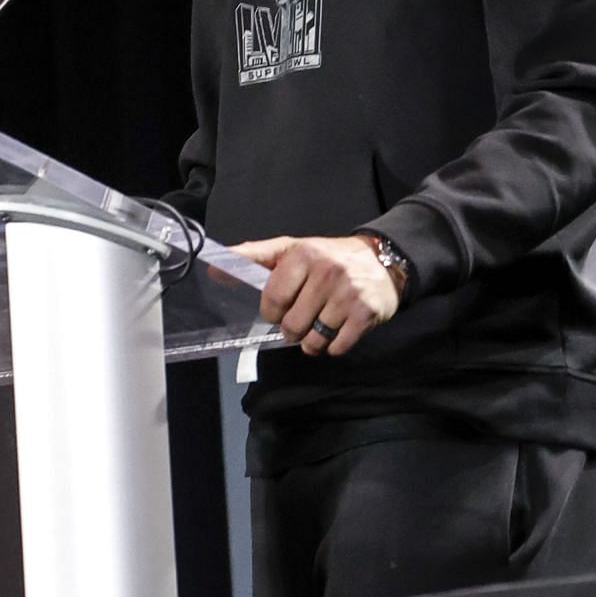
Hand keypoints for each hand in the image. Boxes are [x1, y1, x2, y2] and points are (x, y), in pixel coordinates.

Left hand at [229, 234, 399, 356]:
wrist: (382, 260)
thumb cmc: (328, 257)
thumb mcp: (291, 248)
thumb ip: (253, 257)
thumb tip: (214, 267)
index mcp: (304, 254)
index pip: (273, 299)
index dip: (272, 311)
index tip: (281, 307)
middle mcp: (327, 272)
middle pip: (292, 325)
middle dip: (293, 329)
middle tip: (304, 316)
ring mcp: (348, 294)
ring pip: (313, 341)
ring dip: (313, 340)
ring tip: (321, 322)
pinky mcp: (366, 313)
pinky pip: (337, 347)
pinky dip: (334, 345)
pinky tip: (338, 328)